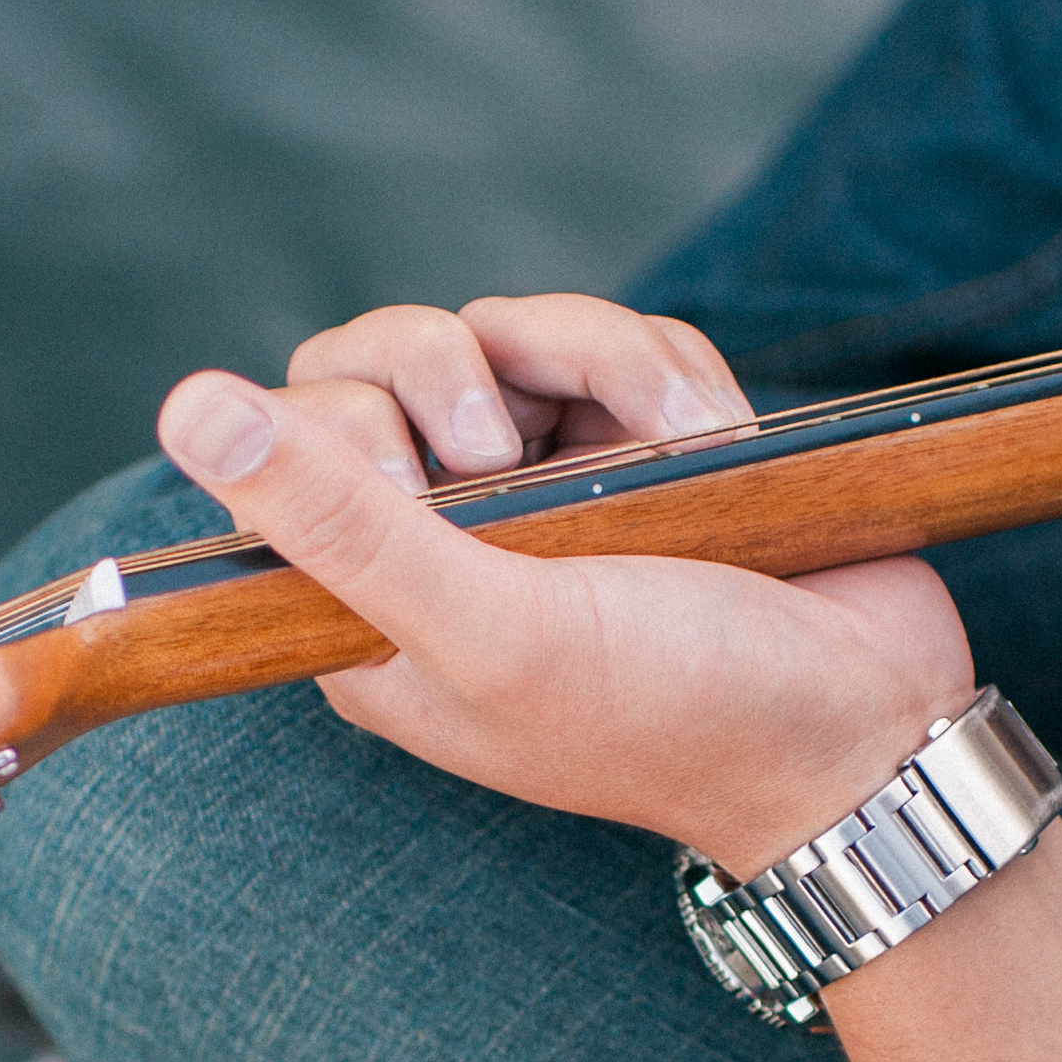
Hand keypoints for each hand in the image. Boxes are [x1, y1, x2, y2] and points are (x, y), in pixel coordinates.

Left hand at [154, 294, 972, 871]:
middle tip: (512, 446)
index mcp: (374, 612)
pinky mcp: (645, 448)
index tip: (441, 483)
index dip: (347, 423)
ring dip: (595, 359)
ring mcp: (552, 491)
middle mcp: (450, 543)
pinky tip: (714, 438)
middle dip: (451, 366)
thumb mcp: (492, 627)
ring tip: (673, 444)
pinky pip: (614, 342)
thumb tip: (187, 406)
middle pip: (380, 361)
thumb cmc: (677, 712)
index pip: (289, 448)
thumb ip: (344, 523)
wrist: (874, 731)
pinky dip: (667, 369)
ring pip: (509, 331)